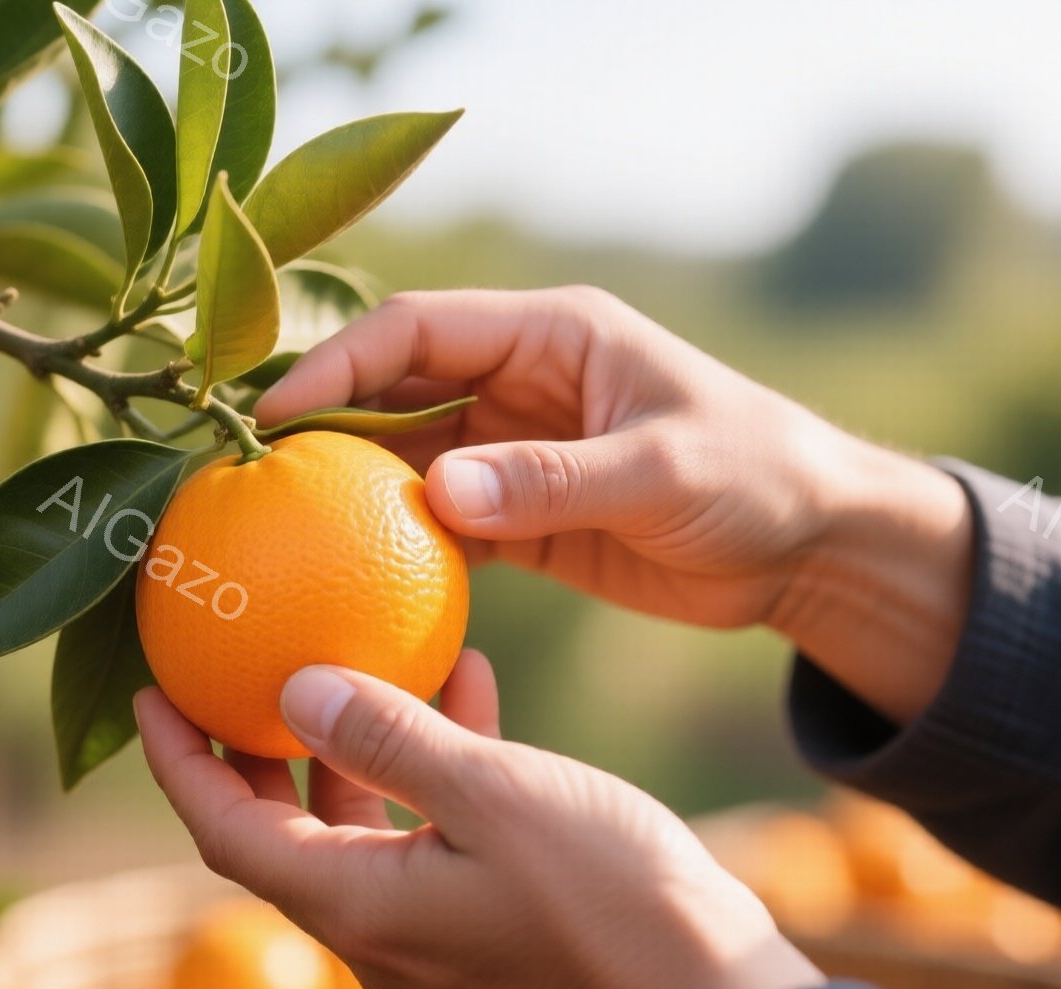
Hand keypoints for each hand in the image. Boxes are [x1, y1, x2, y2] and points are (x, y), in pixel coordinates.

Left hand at [135, 654, 825, 988]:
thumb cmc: (612, 897)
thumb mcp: (494, 794)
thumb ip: (389, 737)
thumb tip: (294, 688)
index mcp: (356, 906)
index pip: (225, 832)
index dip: (179, 762)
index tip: (151, 689)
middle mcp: (378, 931)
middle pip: (280, 832)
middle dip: (251, 751)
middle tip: (235, 666)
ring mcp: (433, 932)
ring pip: (359, 826)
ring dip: (354, 744)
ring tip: (353, 653)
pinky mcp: (488, 922)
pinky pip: (433, 833)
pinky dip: (432, 764)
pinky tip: (468, 684)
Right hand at [255, 288, 972, 722]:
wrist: (814, 546)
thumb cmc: (757, 479)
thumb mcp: (663, 474)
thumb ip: (551, 482)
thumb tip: (437, 493)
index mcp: (549, 335)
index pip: (415, 332)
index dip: (337, 365)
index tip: (275, 418)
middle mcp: (519, 381)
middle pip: (393, 390)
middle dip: (321, 426)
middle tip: (247, 479)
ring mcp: (515, 449)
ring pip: (405, 459)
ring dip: (349, 492)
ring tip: (276, 535)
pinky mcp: (522, 513)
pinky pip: (438, 523)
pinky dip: (394, 547)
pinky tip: (348, 584)